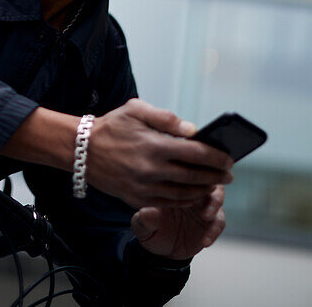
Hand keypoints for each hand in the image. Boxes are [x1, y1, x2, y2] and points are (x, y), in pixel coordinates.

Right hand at [86, 99, 233, 208]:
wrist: (82, 150)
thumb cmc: (112, 126)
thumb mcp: (136, 110)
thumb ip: (167, 118)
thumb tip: (193, 130)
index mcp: (154, 145)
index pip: (196, 154)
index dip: (216, 157)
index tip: (229, 159)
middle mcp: (151, 169)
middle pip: (194, 177)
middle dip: (215, 176)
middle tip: (228, 175)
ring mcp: (144, 187)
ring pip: (184, 194)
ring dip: (203, 190)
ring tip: (214, 185)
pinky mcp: (137, 199)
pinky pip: (168, 202)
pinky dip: (185, 200)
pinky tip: (193, 194)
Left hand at [131, 185, 225, 259]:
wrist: (161, 249)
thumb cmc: (150, 229)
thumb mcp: (142, 227)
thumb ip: (144, 221)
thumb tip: (146, 213)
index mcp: (174, 185)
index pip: (183, 173)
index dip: (186, 176)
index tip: (183, 184)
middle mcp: (191, 192)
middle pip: (205, 180)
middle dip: (203, 183)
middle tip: (198, 193)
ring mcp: (203, 205)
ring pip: (216, 199)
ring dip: (214, 206)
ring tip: (205, 216)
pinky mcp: (211, 222)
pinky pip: (218, 222)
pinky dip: (214, 230)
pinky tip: (205, 241)